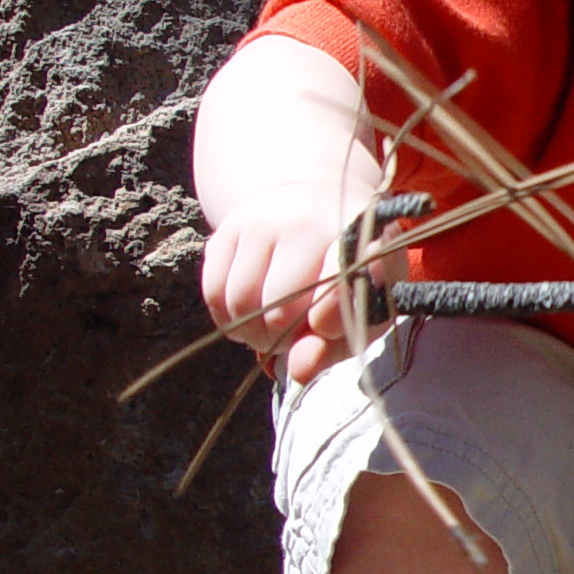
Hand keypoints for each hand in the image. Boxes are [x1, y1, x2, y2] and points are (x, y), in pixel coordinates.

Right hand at [199, 190, 398, 383]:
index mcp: (355, 241)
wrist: (316, 204)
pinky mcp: (228, 228)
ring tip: (271, 329)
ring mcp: (263, 220)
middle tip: (292, 337)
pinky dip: (228, 318)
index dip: (330, 320)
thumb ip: (333, 345)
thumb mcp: (358, 309)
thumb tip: (299, 370)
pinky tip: (249, 315)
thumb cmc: (346, 272)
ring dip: (251, 334)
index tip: (323, 327)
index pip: (340, 285)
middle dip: (282, 340)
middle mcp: (307, 221)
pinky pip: (214, 292)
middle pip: (280, 309)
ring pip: (240, 303)